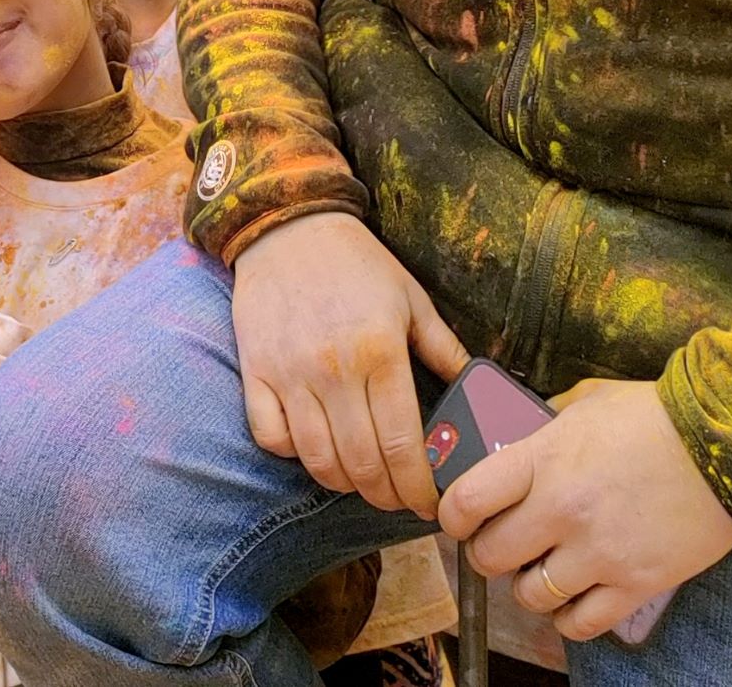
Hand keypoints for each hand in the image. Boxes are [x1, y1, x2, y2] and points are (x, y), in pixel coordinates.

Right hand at [232, 212, 465, 518]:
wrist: (289, 226)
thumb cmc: (358, 263)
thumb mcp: (412, 299)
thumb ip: (443, 349)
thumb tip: (475, 390)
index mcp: (380, 352)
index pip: (403, 444)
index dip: (418, 487)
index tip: (429, 504)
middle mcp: (335, 370)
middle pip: (362, 463)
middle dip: (386, 495)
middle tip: (397, 499)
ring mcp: (290, 373)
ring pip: (317, 459)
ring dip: (344, 483)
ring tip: (362, 480)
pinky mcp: (255, 372)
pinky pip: (270, 436)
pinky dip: (293, 454)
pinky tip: (314, 447)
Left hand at [441, 377, 731, 642]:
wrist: (725, 445)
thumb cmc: (655, 416)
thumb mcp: (587, 401)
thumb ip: (544, 422)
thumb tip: (517, 439)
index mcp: (543, 459)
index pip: (467, 500)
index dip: (452, 515)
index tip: (458, 517)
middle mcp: (563, 510)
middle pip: (491, 556)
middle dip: (488, 552)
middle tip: (502, 542)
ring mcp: (599, 553)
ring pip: (530, 595)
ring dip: (528, 585)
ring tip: (542, 567)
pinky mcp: (635, 584)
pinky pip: (579, 624)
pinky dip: (567, 617)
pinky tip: (574, 595)